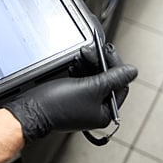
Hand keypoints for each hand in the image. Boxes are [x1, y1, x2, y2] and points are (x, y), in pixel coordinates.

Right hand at [2, 43, 136, 140]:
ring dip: (89, 64)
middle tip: (94, 49)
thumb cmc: (57, 105)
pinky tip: (75, 64)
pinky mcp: (71, 98)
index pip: (120, 86)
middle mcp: (96, 110)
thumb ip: (113, 78)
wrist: (31, 110)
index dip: (116, 66)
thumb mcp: (89, 88)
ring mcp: (83, 104)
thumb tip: (132, 72)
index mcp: (105, 113)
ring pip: (94, 78)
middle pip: (107, 81)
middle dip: (100, 63)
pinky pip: (82, 81)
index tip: (108, 51)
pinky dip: (80, 70)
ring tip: (83, 55)